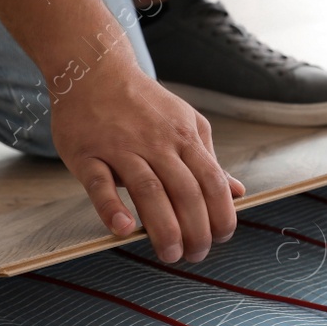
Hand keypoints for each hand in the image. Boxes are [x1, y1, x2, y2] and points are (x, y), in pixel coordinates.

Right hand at [52, 59, 244, 261]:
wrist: (95, 70)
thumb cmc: (143, 104)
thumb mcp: (185, 124)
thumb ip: (209, 160)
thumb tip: (238, 191)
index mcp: (184, 136)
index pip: (212, 181)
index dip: (221, 213)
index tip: (222, 237)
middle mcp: (157, 142)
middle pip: (185, 191)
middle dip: (196, 229)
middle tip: (195, 255)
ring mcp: (121, 147)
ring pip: (148, 190)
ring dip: (163, 227)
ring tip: (169, 253)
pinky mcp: (88, 153)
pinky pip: (100, 183)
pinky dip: (111, 207)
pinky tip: (123, 229)